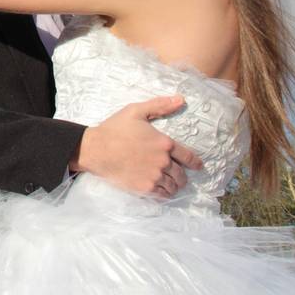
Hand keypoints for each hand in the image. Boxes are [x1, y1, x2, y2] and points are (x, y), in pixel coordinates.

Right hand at [70, 95, 203, 197]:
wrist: (95, 149)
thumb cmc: (114, 129)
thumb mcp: (136, 111)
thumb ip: (159, 106)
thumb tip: (181, 99)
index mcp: (164, 143)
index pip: (188, 156)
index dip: (195, 162)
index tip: (198, 166)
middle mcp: (163, 161)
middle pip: (182, 174)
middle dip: (182, 175)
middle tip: (180, 176)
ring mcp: (154, 176)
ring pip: (173, 185)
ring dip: (174, 185)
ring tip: (171, 184)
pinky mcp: (144, 188)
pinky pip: (163, 195)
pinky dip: (165, 193)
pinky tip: (162, 190)